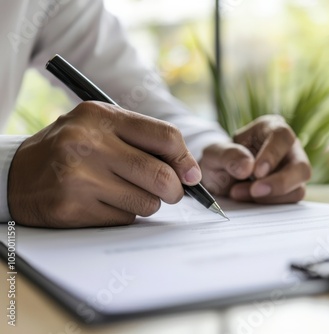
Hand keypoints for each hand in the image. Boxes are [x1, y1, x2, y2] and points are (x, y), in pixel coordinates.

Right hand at [8, 101, 200, 227]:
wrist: (15, 175)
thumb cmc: (70, 149)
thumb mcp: (101, 128)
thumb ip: (144, 141)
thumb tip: (189, 172)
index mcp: (101, 116)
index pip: (165, 137)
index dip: (186, 159)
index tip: (191, 175)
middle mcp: (89, 143)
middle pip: (161, 175)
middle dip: (175, 190)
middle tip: (171, 192)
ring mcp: (79, 177)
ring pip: (147, 203)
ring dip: (145, 203)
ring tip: (123, 192)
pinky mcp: (73, 208)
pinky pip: (125, 219)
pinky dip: (123, 215)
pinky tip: (102, 203)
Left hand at [200, 115, 311, 203]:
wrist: (217, 176)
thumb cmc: (220, 158)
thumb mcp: (214, 153)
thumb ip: (228, 155)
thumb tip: (247, 167)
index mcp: (271, 128)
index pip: (282, 136)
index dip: (272, 154)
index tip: (257, 172)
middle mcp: (288, 149)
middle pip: (301, 166)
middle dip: (280, 182)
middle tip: (255, 191)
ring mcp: (292, 172)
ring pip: (298, 188)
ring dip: (269, 196)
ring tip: (238, 193)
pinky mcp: (289, 191)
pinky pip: (288, 201)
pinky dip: (268, 203)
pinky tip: (247, 198)